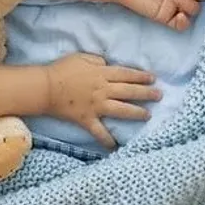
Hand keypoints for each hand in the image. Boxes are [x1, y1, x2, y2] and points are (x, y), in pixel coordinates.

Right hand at [44, 53, 159, 149]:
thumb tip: (107, 65)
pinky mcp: (87, 119)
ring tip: (148, 114)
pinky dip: (107, 140)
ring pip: (121, 110)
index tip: (153, 78)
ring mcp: (96, 106)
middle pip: (128, 91)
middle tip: (159, 95)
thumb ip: (97, 61)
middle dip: (146, 93)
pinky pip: (99, 131)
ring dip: (136, 112)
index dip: (141, 76)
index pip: (126, 74)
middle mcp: (103, 90)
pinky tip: (116, 146)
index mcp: (102, 74)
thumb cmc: (62, 70)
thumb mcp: (81, 57)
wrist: (45, 88)